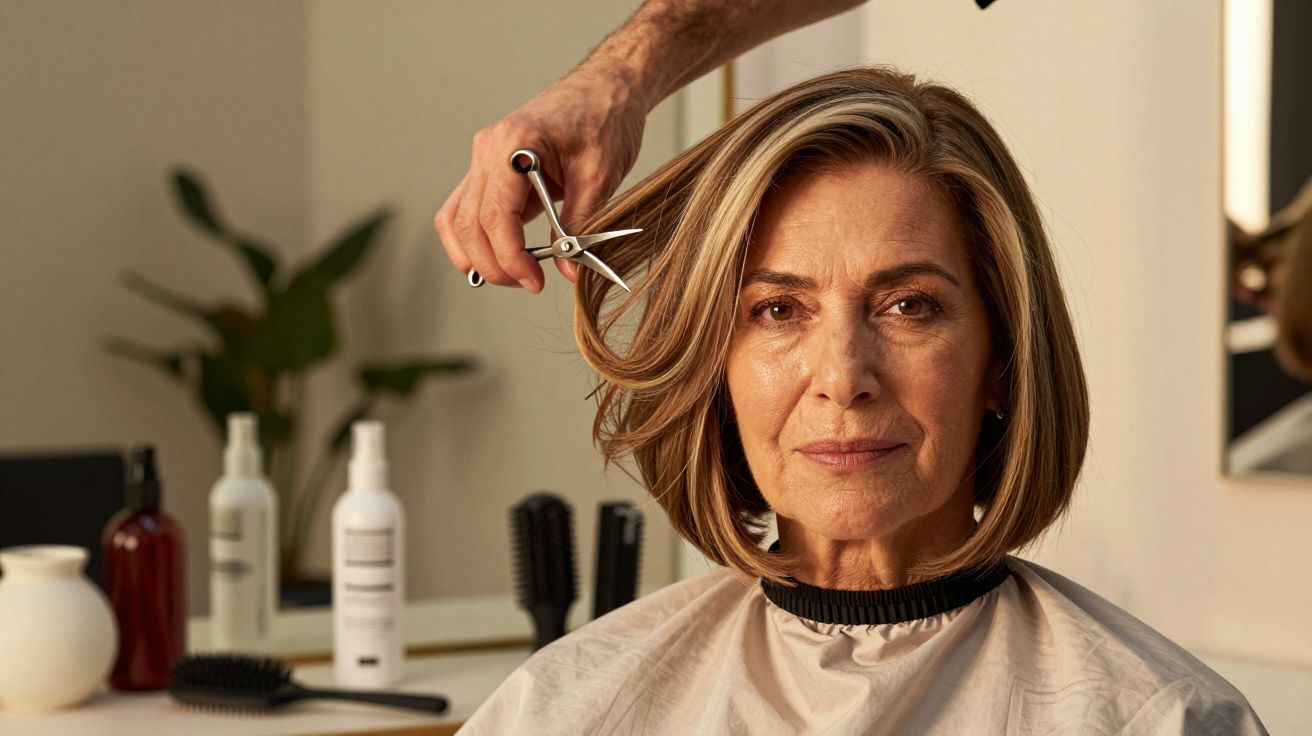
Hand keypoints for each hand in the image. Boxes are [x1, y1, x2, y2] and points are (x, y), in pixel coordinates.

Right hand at [435, 67, 646, 291]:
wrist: (606, 88)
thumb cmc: (606, 119)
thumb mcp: (601, 175)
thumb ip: (579, 224)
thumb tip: (566, 270)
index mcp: (514, 143)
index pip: (494, 215)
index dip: (510, 257)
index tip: (534, 281)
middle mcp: (487, 149)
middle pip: (468, 223)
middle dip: (494, 264)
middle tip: (530, 284)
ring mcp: (482, 158)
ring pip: (456, 220)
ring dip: (477, 256)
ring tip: (515, 275)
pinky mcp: (488, 169)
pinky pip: (464, 210)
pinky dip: (473, 239)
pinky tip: (497, 258)